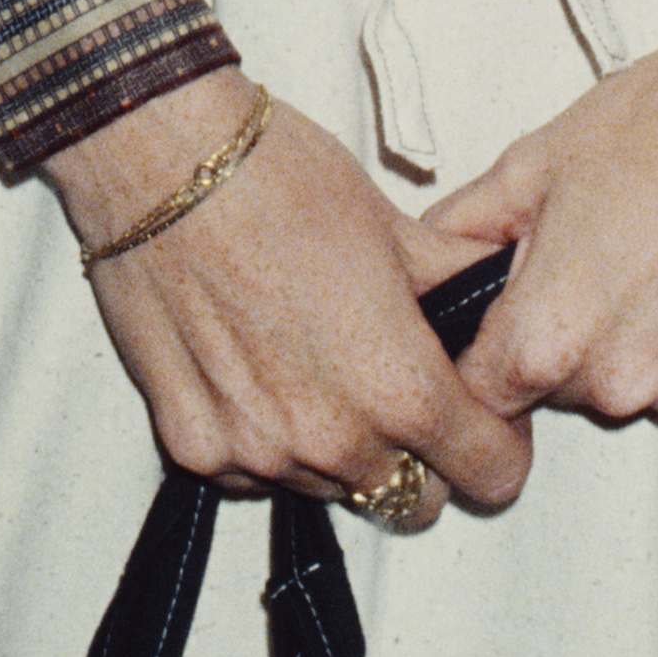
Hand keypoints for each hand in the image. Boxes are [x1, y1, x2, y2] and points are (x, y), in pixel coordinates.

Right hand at [49, 71, 530, 518]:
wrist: (159, 157)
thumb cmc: (274, 176)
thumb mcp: (391, 223)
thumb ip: (453, 284)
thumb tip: (492, 296)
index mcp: (399, 386)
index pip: (491, 475)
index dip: (499, 445)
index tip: (481, 417)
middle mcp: (332, 442)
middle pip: (414, 498)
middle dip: (420, 456)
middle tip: (393, 385)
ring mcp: (258, 453)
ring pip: (333, 486)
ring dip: (338, 448)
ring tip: (311, 359)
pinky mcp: (194, 448)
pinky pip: (256, 473)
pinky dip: (265, 437)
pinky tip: (252, 364)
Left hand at [420, 11, 657, 429]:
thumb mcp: (535, 161)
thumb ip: (467, 225)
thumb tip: (439, 253)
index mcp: (551, 334)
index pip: (483, 395)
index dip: (482, 355)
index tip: (495, 329)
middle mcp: (621, 381)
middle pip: (560, 390)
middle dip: (560, 338)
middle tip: (590, 258)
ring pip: (630, 387)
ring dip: (628, 343)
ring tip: (653, 255)